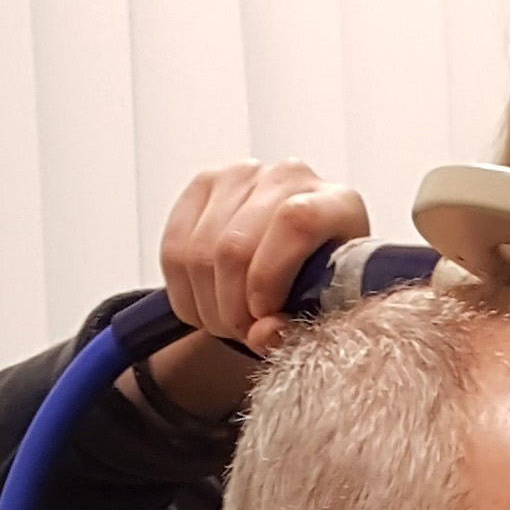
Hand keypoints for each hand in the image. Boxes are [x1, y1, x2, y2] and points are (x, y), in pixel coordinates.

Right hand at [129, 162, 371, 422]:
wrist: (298, 259)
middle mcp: (288, 178)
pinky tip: (205, 305)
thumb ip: (300, 326)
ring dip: (207, 306)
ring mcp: (242, 176)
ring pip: (198, 254)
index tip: (264, 316)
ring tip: (228, 322)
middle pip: (235, 248)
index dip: (270, 277)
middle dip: (232, 308)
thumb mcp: (323, 312)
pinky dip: (183, 292)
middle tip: (243, 332)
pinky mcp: (203, 184)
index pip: (295, 224)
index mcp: (335, 203)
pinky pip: (173, 249)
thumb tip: (264, 333)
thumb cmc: (320, 285)